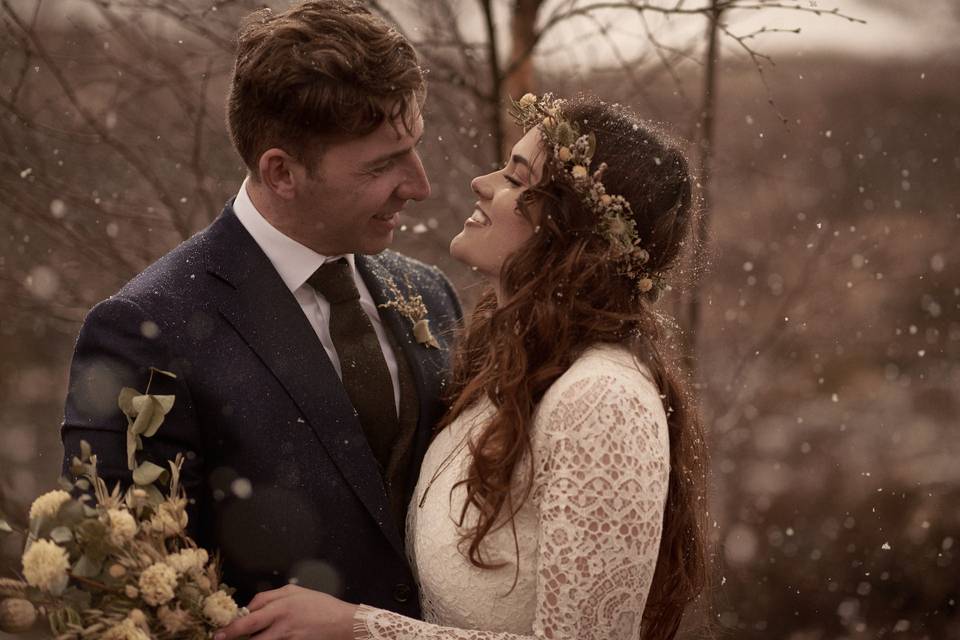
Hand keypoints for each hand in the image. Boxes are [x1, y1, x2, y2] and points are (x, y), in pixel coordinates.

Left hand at [215, 584, 358, 639]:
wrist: (342, 623)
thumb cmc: (320, 605)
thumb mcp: (296, 592)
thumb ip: (273, 597)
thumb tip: (251, 606)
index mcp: (282, 602)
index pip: (252, 608)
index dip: (236, 618)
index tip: (224, 625)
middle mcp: (282, 619)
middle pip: (249, 626)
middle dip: (231, 633)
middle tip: (218, 637)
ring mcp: (287, 636)